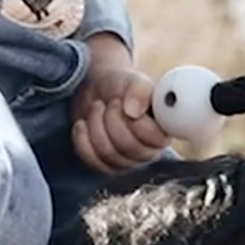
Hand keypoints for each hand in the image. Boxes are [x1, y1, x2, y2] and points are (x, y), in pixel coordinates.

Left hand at [72, 33, 173, 174]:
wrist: (98, 89)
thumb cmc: (121, 86)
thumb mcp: (133, 80)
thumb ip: (140, 91)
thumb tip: (134, 112)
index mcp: (162, 131)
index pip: (153, 139)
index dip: (133, 121)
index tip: (121, 102)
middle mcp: (148, 150)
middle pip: (128, 147)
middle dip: (111, 120)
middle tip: (108, 103)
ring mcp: (127, 161)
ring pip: (108, 155)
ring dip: (96, 126)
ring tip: (97, 107)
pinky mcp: (105, 164)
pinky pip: (92, 161)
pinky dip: (82, 140)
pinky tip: (82, 123)